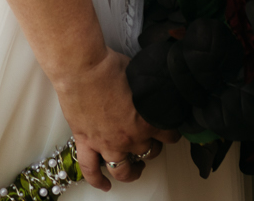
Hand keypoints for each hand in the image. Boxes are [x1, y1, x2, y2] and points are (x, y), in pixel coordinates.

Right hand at [53, 50, 173, 190]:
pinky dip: (97, 181)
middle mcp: (129, 138)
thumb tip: (153, 90)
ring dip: (132, 171)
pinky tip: (104, 186)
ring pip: (123, 170)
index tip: (170, 132)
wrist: (82, 67)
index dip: (171, 133)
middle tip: (150, 142)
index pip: (169, 135)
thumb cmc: (108, 66)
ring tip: (135, 169)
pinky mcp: (86, 142)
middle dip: (152, 147)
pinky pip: (91, 170)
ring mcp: (107, 144)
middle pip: (148, 152)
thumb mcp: (140, 77)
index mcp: (146, 121)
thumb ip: (148, 92)